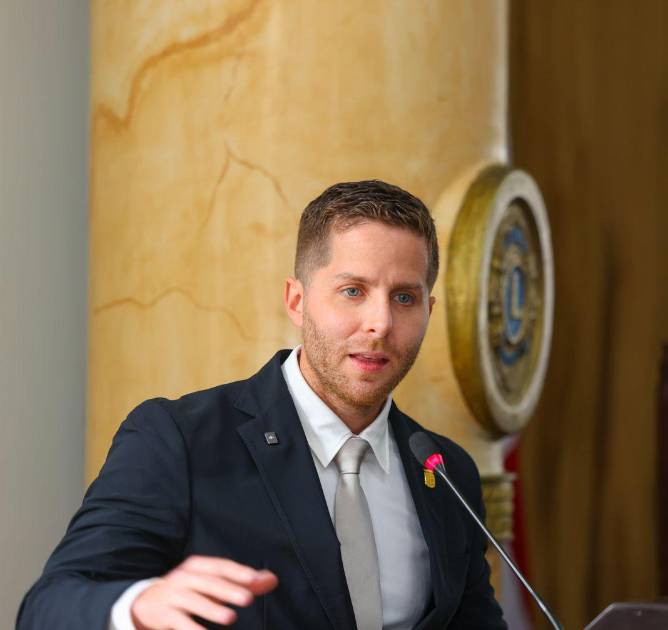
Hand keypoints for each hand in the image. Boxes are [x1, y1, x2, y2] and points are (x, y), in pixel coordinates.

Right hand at [130, 555, 278, 628]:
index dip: (236, 572)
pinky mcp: (164, 615)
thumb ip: (241, 582)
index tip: (254, 580)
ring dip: (211, 609)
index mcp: (197, 566)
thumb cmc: (189, 590)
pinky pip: (179, 623)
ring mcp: (172, 595)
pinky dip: (191, 629)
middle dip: (227, 590)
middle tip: (248, 599)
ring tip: (230, 617)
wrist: (145, 602)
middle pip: (208, 582)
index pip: (219, 566)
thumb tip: (271, 579)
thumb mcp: (211, 582)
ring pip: (193, 601)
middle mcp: (184, 577)